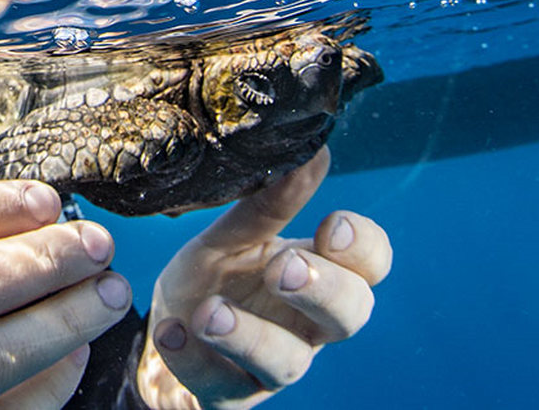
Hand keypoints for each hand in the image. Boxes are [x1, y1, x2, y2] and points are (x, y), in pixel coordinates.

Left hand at [136, 148, 391, 408]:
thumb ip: (269, 203)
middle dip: (322, 290)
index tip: (332, 225)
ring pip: (286, 362)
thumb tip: (311, 151)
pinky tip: (172, 333)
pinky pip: (221, 386)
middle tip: (283, 268)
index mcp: (319, 274)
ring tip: (210, 313)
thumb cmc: (218, 277)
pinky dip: (193, 360)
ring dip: (249, 335)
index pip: (369, 263)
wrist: (169, 329)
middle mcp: (308, 325)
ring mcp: (273, 365)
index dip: (363, 248)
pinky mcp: (231, 395)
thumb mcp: (235, 235)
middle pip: (350, 314)